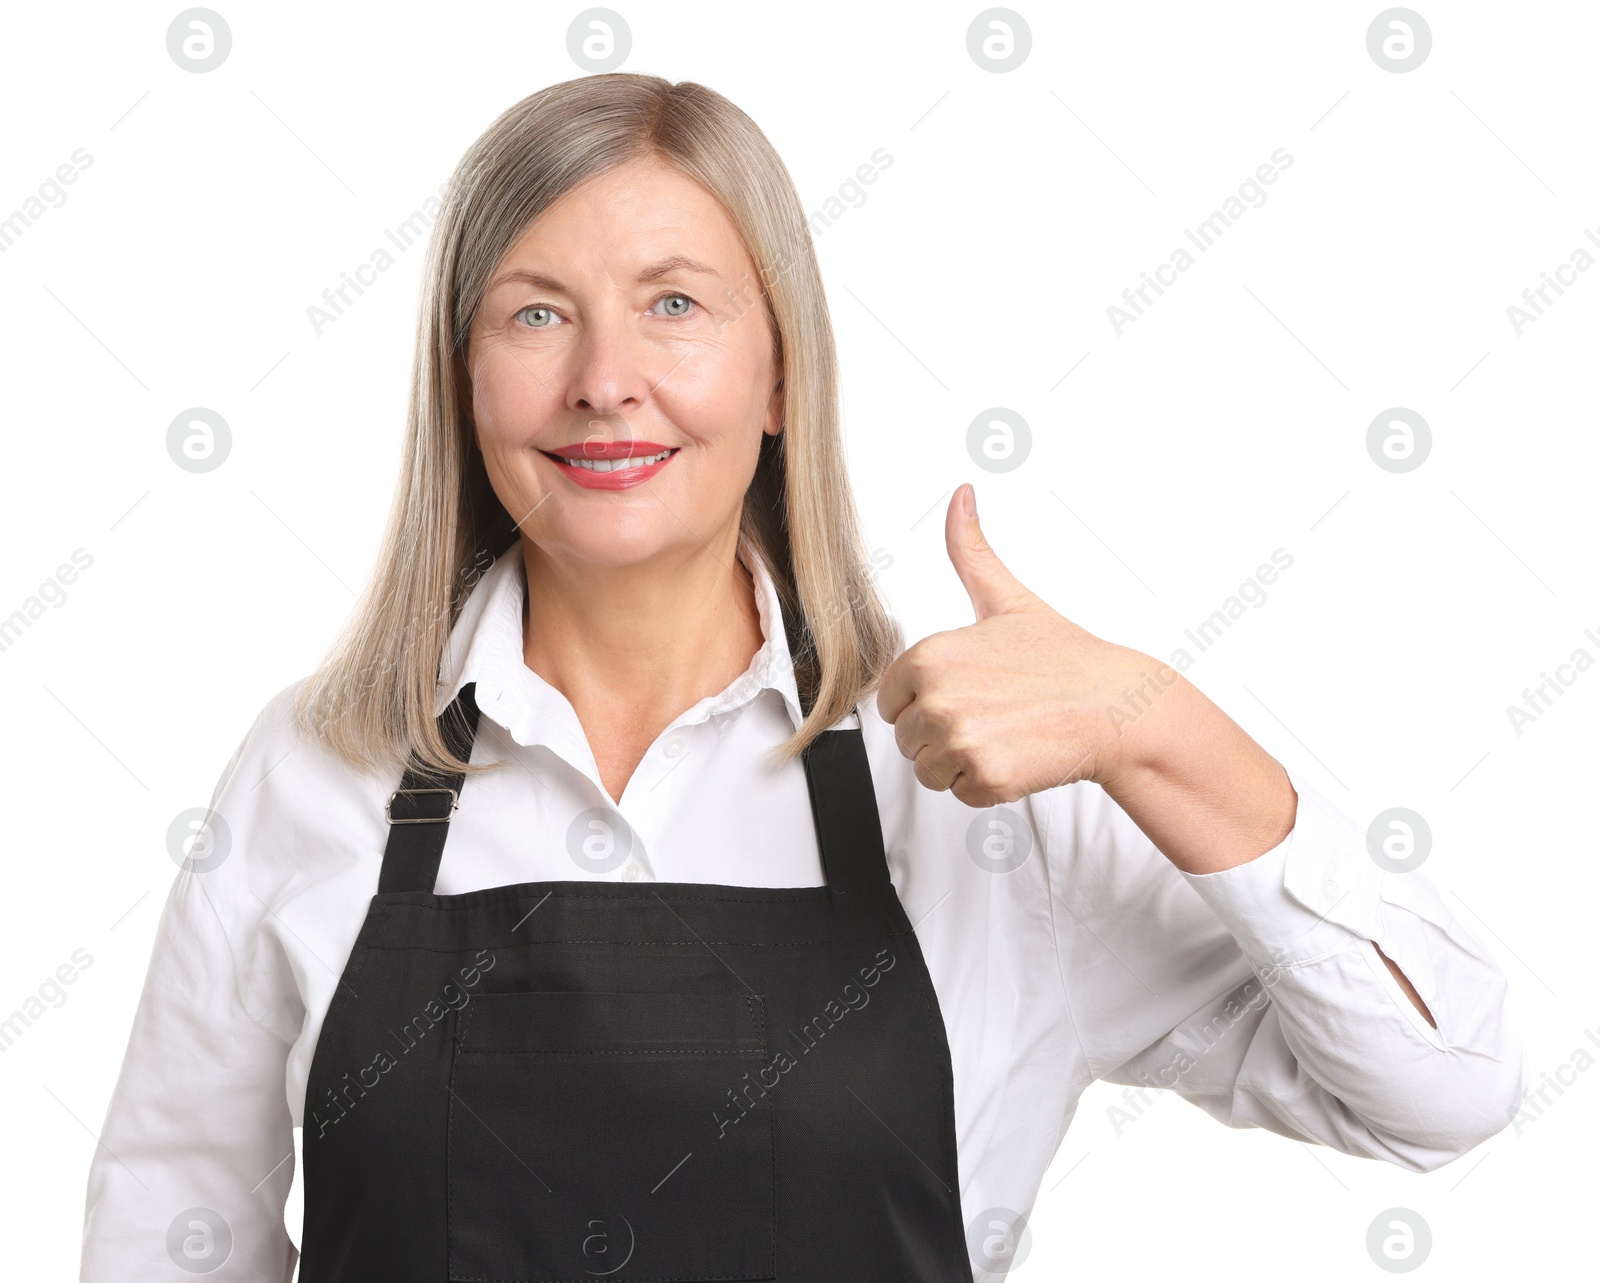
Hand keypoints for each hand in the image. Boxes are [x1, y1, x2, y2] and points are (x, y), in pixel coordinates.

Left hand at [875, 484, 1162, 807]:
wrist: (1116, 706)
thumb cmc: (1063, 657)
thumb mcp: (1007, 599)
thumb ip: (971, 551)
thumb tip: (961, 495)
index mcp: (930, 655)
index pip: (892, 700)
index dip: (928, 700)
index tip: (969, 691)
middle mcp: (938, 697)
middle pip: (908, 739)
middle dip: (945, 734)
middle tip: (994, 715)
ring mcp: (961, 739)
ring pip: (929, 770)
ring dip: (962, 763)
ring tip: (1005, 735)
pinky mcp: (986, 777)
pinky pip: (960, 794)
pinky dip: (987, 786)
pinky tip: (1017, 756)